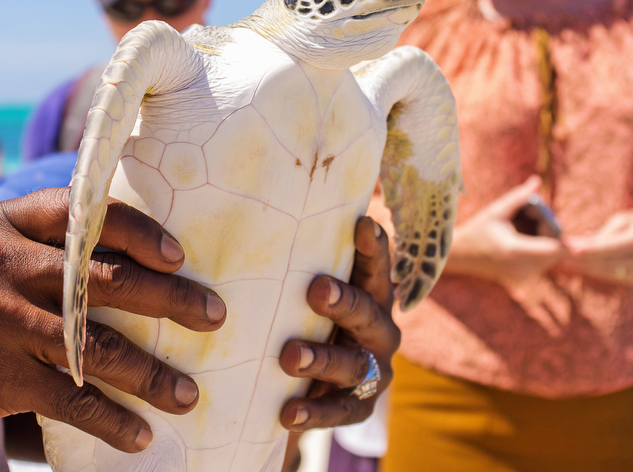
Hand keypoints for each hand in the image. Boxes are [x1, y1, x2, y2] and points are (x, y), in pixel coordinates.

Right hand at [0, 188, 225, 456]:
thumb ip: (30, 245)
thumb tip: (114, 252)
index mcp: (0, 224)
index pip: (85, 212)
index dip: (141, 232)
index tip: (180, 255)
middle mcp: (1, 264)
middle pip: (108, 279)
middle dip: (172, 300)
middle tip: (216, 316)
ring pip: (99, 346)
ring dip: (152, 374)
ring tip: (189, 394)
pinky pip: (71, 400)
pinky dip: (111, 421)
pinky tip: (141, 435)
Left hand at [277, 217, 399, 431]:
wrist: (304, 385)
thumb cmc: (304, 319)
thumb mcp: (304, 294)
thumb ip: (298, 267)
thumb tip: (253, 220)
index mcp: (371, 295)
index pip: (375, 267)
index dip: (373, 247)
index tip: (362, 224)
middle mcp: (380, 330)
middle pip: (367, 313)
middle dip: (342, 301)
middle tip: (315, 288)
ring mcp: (373, 370)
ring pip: (352, 364)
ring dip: (322, 359)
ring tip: (290, 355)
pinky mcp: (360, 406)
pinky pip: (340, 411)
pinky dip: (314, 413)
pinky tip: (287, 412)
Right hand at [443, 176, 566, 285]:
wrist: (461, 255)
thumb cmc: (477, 230)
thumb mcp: (496, 210)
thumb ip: (519, 197)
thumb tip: (537, 181)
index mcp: (514, 250)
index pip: (553, 249)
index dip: (570, 245)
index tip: (575, 239)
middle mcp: (521, 268)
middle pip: (555, 252)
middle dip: (552, 232)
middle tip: (533, 217)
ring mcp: (522, 276)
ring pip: (551, 258)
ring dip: (547, 241)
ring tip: (521, 227)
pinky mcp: (523, 279)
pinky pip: (543, 263)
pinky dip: (541, 250)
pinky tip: (521, 238)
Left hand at [562, 209, 632, 285]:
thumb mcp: (621, 220)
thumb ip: (602, 234)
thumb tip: (578, 244)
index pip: (614, 246)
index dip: (592, 249)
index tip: (571, 248)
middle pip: (610, 263)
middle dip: (584, 259)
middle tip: (561, 251)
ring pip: (608, 273)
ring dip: (585, 266)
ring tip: (564, 258)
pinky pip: (610, 276)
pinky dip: (593, 270)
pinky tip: (577, 264)